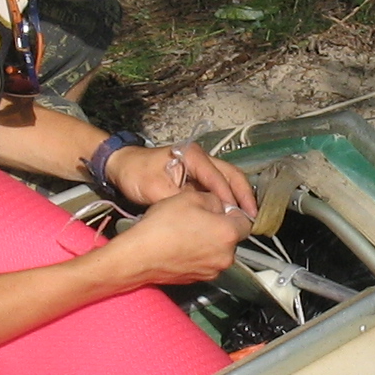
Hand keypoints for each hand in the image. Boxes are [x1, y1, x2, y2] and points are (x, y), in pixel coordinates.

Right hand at [104, 187, 247, 285]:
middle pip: (231, 237)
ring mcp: (211, 271)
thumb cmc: (162, 227)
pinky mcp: (198, 279)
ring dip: (208, 240)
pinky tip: (180, 244)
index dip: (233, 211)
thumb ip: (213, 199)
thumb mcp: (190, 198)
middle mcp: (225, 256)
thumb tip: (219, 204)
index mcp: (228, 234)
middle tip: (198, 217)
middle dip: (219, 226)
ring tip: (186, 231)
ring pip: (218, 250)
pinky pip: (204, 262)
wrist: (138, 256)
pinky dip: (197, 253)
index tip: (220, 207)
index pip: (246, 220)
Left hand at [108, 140, 256, 215]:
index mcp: (192, 155)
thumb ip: (179, 202)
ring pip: (228, 181)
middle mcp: (201, 158)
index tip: (237, 217)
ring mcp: (200, 167)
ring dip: (238, 198)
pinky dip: (227, 200)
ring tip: (247, 219)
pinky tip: (230, 216)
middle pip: (232, 175)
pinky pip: (218, 188)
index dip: (229, 198)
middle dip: (244, 195)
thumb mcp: (155, 190)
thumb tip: (202, 217)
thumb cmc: (136, 175)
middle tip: (253, 217)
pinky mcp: (197, 178)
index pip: (218, 177)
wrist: (121, 167)